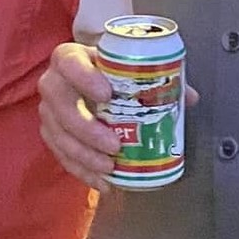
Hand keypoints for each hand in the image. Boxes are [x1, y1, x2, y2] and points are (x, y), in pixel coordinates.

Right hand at [39, 41, 197, 185]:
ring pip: (57, 133)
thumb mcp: (131, 67)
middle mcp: (54, 82)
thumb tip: (189, 97)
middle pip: (58, 103)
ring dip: (83, 154)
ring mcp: (49, 109)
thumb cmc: (111, 72)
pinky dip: (81, 170)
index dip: (84, 78)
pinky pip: (59, 154)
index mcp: (71, 57)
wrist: (89, 80)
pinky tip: (102, 181)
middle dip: (85, 127)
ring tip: (109, 167)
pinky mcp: (51, 133)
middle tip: (114, 145)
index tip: (107, 94)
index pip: (68, 62)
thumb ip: (159, 78)